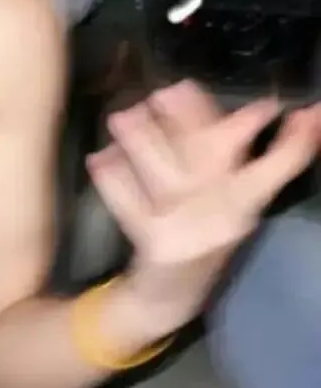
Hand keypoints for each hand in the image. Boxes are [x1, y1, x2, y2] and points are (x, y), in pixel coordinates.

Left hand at [86, 80, 320, 324]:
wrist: (170, 296)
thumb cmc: (199, 231)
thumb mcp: (226, 197)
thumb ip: (232, 153)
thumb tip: (247, 104)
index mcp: (245, 203)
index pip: (279, 167)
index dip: (288, 139)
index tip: (277, 106)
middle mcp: (221, 216)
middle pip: (213, 163)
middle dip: (193, 123)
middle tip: (167, 91)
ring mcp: (186, 231)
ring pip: (165, 179)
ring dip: (142, 143)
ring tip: (121, 116)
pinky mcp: (151, 244)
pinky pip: (129, 207)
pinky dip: (113, 183)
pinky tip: (98, 159)